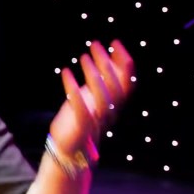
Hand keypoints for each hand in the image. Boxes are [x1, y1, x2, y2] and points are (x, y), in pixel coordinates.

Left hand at [49, 39, 134, 156]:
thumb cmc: (81, 119)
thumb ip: (101, 80)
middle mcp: (109, 112)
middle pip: (115, 86)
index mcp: (114, 105)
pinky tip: (66, 72)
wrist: (70, 150)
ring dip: (94, 74)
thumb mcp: (92, 97)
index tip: (116, 43)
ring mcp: (97, 120)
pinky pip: (80, 107)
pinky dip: (73, 89)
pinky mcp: (81, 127)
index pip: (127, 82)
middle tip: (95, 44)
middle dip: (107, 63)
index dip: (124, 63)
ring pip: (102, 97)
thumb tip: (107, 57)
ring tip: (83, 56)